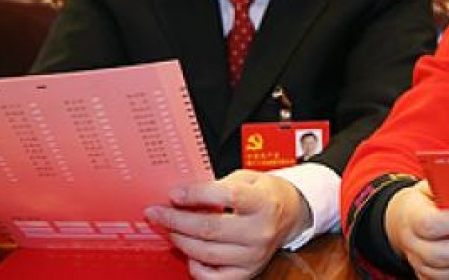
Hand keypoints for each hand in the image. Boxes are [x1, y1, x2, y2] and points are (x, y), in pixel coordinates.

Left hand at [145, 170, 309, 279]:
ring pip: (206, 253)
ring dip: (181, 241)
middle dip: (176, 221)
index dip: (196, 194)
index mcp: (263, 202)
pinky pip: (212, 277)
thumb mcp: (248, 178)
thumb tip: (182, 196)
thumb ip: (218, 186)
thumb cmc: (265, 194)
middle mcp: (260, 231)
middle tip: (157, 213)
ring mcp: (254, 255)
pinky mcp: (247, 273)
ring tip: (170, 229)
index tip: (174, 194)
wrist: (290, 215)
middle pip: (210, 228)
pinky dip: (195, 266)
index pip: (226, 196)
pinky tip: (190, 252)